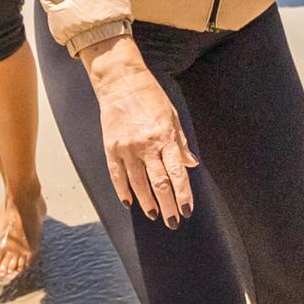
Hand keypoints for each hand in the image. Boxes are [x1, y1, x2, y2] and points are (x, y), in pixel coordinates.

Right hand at [86, 44, 198, 226]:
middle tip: (173, 221)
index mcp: (166, 137)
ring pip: (138, 183)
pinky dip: (123, 191)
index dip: (183, 194)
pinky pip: (117, 175)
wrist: (121, 82)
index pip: (177, 173)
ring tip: (155, 215)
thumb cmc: (151, 97)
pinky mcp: (111, 147)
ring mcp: (127, 148)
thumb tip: (192, 164)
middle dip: (168, 205)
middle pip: (159, 183)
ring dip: (147, 202)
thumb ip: (181, 143)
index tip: (187, 210)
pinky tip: (129, 203)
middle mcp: (147, 145)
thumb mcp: (173, 116)